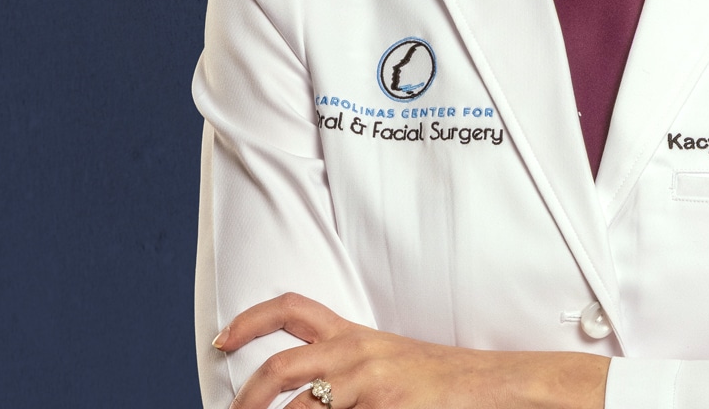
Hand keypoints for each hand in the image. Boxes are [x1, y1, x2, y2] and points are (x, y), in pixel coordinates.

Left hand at [212, 292, 608, 408]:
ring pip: (300, 408)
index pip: (292, 308)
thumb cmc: (435, 381)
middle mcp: (354, 351)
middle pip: (280, 365)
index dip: (249, 320)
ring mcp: (367, 382)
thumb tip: (301, 398)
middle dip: (245, 397)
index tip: (222, 340)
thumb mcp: (386, 364)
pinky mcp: (383, 405)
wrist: (486, 384)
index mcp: (352, 335)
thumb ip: (344, 370)